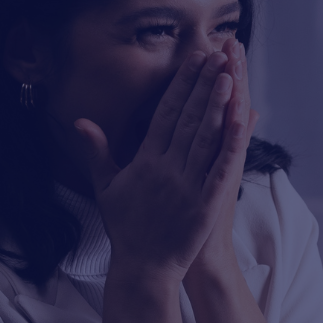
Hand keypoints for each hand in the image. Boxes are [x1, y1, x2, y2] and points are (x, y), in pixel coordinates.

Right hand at [74, 41, 255, 288]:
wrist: (142, 269)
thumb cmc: (126, 228)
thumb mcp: (106, 187)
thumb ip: (97, 151)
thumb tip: (80, 121)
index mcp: (145, 160)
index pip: (165, 113)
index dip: (181, 84)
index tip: (194, 59)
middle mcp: (166, 167)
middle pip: (188, 118)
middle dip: (203, 84)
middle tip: (218, 54)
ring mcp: (186, 184)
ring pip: (205, 137)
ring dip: (218, 105)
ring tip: (229, 75)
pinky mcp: (204, 203)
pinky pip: (220, 168)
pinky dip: (232, 144)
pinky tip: (242, 121)